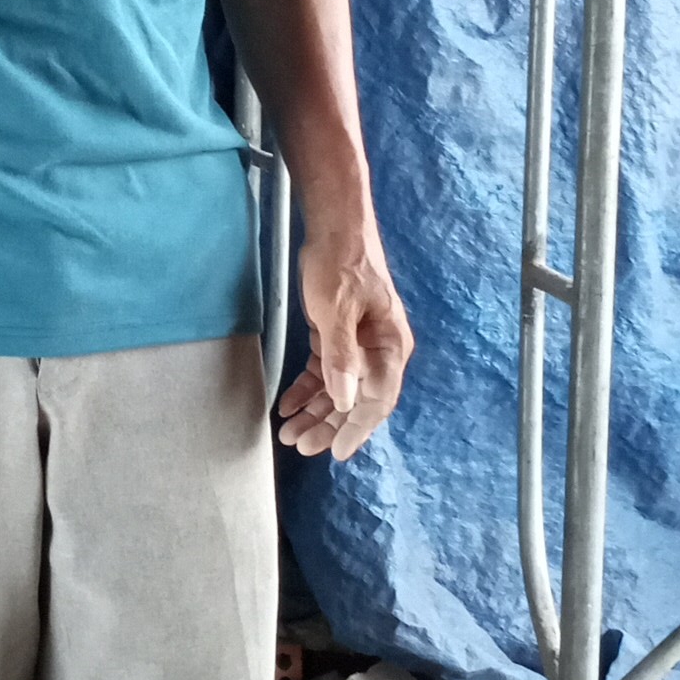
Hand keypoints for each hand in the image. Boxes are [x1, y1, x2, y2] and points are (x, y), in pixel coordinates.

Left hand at [277, 233, 411, 462]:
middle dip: (329, 425)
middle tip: (300, 446)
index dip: (357, 428)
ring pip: (340, 390)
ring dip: (315, 412)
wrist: (336, 227)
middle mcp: (380, 350)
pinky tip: (288, 404)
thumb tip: (345, 400)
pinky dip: (308, 389)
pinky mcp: (339, 336)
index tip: (337, 452)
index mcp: (390, 346)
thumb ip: (341, 356)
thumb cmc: (342, 264)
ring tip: (289, 433)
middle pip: (357, 401)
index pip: (379, 400)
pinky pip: (327, 372)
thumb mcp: (337, 309)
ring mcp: (360, 344)